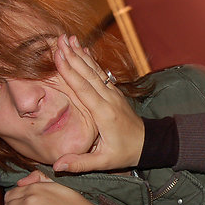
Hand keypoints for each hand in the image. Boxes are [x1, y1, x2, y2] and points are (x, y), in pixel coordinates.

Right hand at [51, 35, 144, 172]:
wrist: (148, 143)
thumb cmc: (124, 153)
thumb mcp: (103, 162)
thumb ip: (79, 163)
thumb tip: (56, 167)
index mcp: (104, 114)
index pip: (84, 89)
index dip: (70, 72)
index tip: (58, 56)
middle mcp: (109, 99)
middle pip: (88, 74)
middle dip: (72, 55)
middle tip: (58, 39)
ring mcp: (113, 94)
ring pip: (94, 71)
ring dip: (80, 53)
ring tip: (68, 38)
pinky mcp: (114, 92)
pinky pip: (100, 73)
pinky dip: (90, 60)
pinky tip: (83, 49)